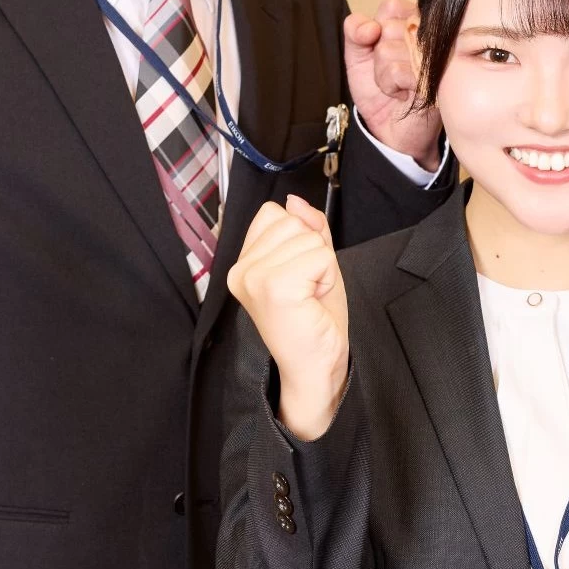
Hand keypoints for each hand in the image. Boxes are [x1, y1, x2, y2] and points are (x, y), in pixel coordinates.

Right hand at [225, 196, 349, 440]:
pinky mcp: (274, 286)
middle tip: (308, 289)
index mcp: (242, 263)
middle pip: (293, 222)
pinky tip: (314, 301)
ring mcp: (254, 277)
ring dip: (322, 266)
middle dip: (314, 252)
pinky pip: (320, 255)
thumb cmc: (313, 320)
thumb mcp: (313, 263)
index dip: (299, 238)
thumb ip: (307, 228)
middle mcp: (240, 270)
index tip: (299, 274)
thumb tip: (294, 201)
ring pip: (309, 238)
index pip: (274, 214)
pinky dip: (327, 276)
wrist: (315, 367)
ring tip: (310, 296)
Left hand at [343, 0, 442, 170]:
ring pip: (388, 50)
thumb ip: (355, 31)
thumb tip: (369, 26)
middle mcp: (432, 36)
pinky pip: (396, 71)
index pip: (391, 5)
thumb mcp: (359, 56)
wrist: (391, 130)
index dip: (377, 29)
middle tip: (391, 72)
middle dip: (378, 55)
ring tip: (397, 86)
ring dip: (382, 75)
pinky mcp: (435, 80)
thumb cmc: (380, 90)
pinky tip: (403, 94)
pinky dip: (390, 86)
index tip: (382, 48)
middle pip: (389, 26)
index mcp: (417, 23)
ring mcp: (436, 58)